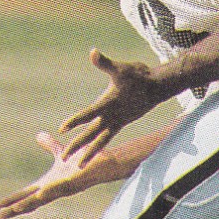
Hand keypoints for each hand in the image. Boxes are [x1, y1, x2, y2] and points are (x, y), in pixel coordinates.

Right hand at [0, 132, 110, 218]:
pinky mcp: (74, 182)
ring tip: (14, 210)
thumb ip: (50, 147)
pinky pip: (60, 188)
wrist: (105, 162)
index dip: (12, 200)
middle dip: (14, 210)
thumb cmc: (85, 161)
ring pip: (42, 199)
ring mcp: (64, 188)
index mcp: (49, 184)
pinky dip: (49, 192)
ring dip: (28, 205)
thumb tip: (38, 136)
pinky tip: (40, 194)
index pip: (27, 194)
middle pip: (30, 202)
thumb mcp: (61, 152)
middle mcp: (54, 190)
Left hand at [60, 48, 160, 166]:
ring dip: (89, 153)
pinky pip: (107, 138)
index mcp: (108, 104)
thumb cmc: (138, 76)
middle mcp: (112, 117)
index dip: (75, 121)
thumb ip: (105, 63)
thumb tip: (93, 52)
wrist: (157, 87)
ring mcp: (117, 122)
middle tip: (63, 159)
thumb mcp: (120, 68)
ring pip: (100, 142)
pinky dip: (98, 146)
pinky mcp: (121, 124)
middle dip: (77, 146)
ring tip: (78, 165)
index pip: (88, 113)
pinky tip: (91, 151)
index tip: (61, 129)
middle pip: (91, 134)